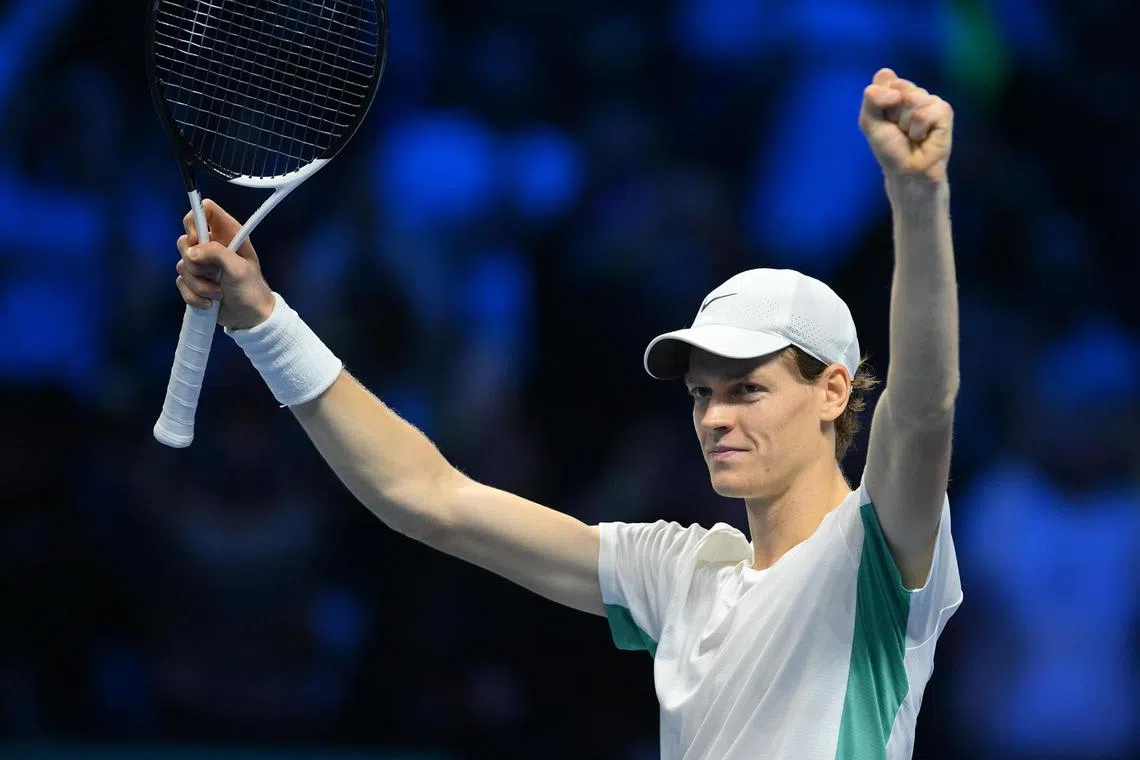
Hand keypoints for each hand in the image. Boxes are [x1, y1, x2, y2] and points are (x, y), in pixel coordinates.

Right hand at [176, 199, 275, 329]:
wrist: (249, 318)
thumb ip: (217, 253)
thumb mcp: (239, 269)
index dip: (195, 220)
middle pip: (185, 239)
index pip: (204, 209)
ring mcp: (202, 263)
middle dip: (196, 262)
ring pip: (181, 265)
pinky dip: (194, 296)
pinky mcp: (194, 281)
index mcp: (227, 234)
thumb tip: (191, 252)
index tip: (198, 240)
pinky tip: (210, 302)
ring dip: (199, 284)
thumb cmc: (251, 290)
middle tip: (214, 273)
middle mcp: (212, 245)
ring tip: (218, 292)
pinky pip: (180, 283)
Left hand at [859, 68, 952, 184]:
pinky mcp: (944, 111)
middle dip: (892, 113)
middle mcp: (914, 92)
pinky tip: (923, 138)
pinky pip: (924, 114)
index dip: (879, 103)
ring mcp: (931, 100)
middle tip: (898, 129)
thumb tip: (887, 73)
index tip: (884, 120)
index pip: (884, 80)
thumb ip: (872, 97)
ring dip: (905, 123)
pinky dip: (918, 130)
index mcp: (897, 90)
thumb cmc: (890, 148)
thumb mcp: (869, 121)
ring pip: (912, 99)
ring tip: (911, 135)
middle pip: (899, 87)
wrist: (907, 170)